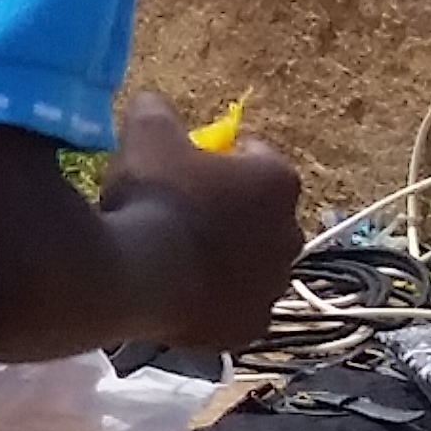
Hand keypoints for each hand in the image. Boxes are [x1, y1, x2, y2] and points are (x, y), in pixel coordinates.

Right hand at [100, 89, 304, 350]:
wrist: (139, 273)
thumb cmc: (154, 196)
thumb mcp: (146, 134)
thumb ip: (157, 113)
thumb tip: (153, 102)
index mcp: (276, 181)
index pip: (258, 157)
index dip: (224, 157)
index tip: (193, 159)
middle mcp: (290, 234)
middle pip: (263, 216)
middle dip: (233, 213)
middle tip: (184, 210)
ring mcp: (273, 286)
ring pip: (251, 266)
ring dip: (225, 259)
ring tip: (176, 256)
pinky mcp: (252, 328)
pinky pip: (234, 308)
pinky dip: (213, 301)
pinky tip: (177, 292)